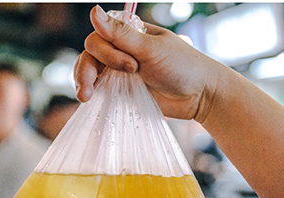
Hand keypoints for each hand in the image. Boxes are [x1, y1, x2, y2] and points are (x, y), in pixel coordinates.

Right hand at [74, 5, 224, 122]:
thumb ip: (121, 34)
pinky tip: (89, 99)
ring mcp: (119, 70)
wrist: (199, 96)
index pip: (99, 36)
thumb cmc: (182, 66)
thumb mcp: (151, 49)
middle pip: (90, 53)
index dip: (107, 51)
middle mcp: (121, 49)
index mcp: (129, 33)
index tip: (131, 65)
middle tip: (116, 80)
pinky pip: (98, 88)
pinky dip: (91, 92)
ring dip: (84, 81)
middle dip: (91, 69)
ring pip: (89, 70)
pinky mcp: (120, 90)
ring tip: (86, 97)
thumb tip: (95, 11)